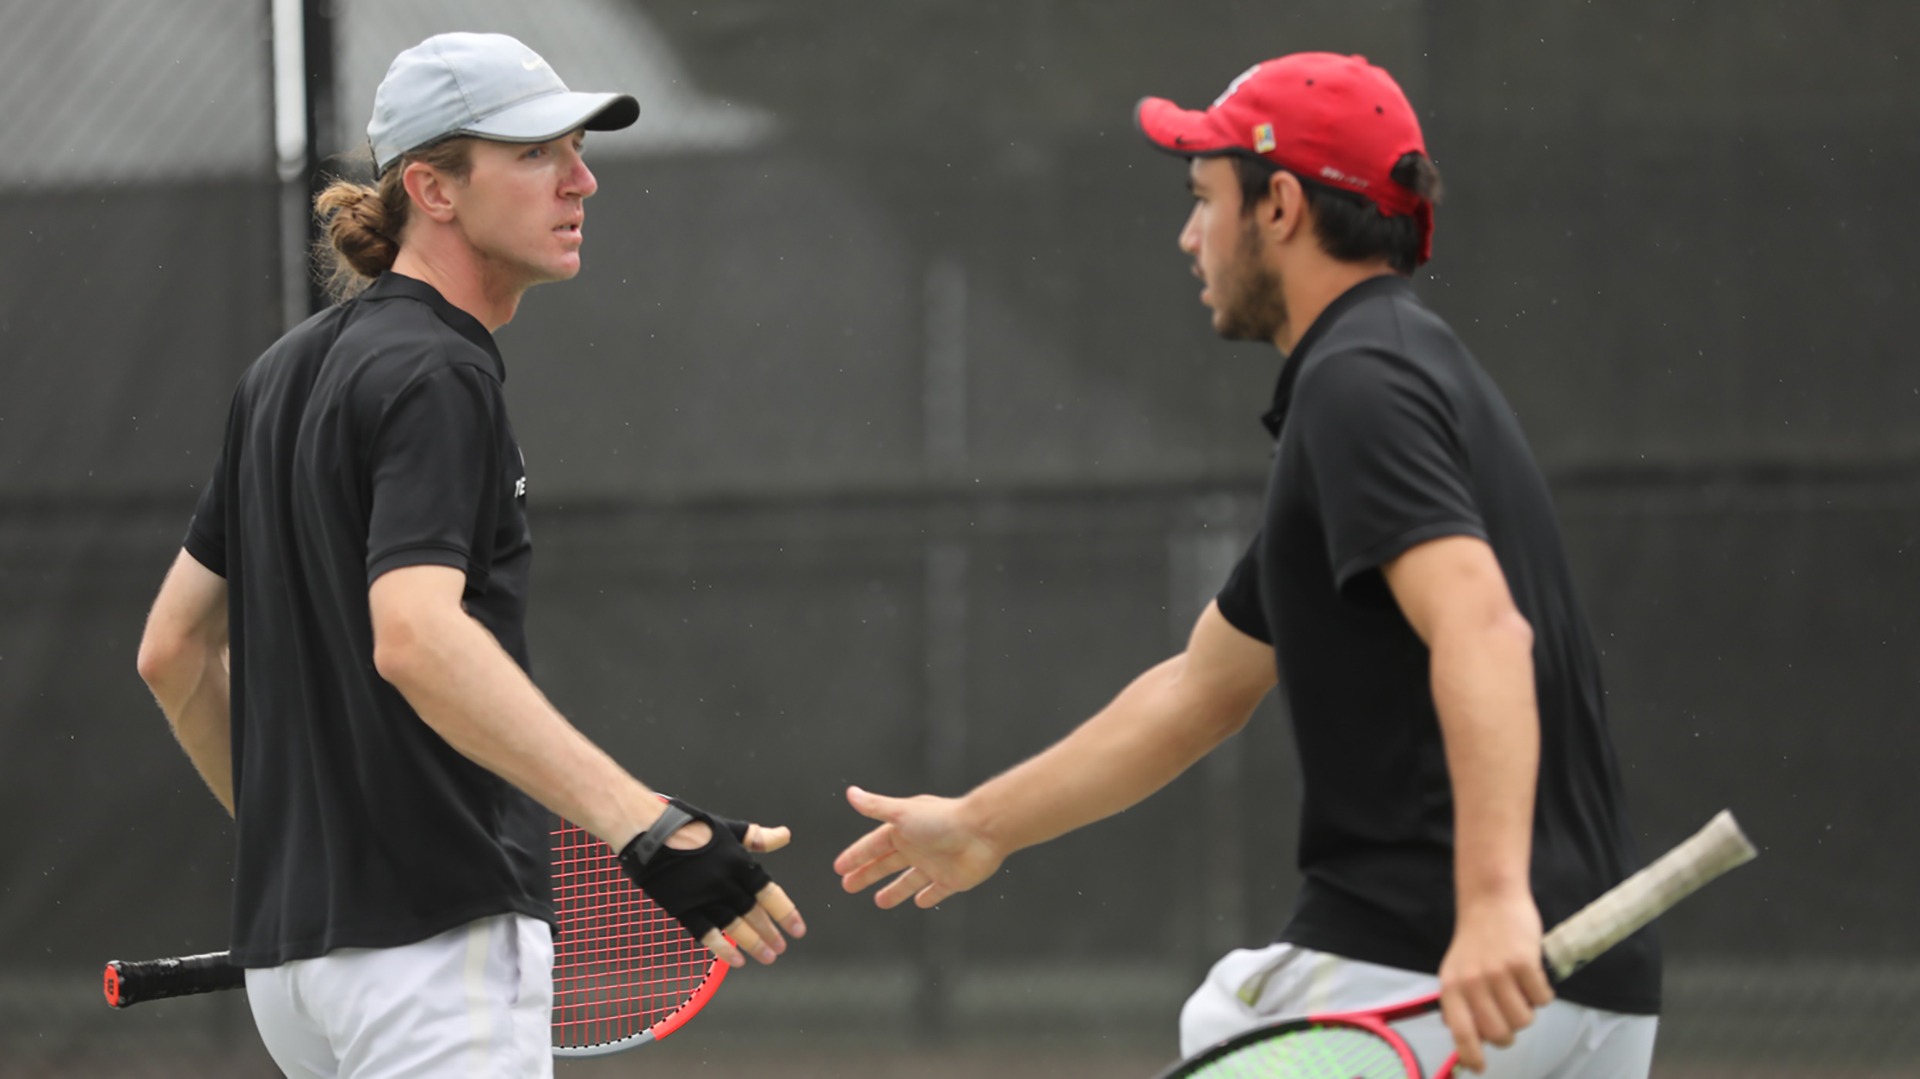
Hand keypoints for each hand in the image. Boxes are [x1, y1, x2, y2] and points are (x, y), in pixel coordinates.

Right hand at [622, 801, 806, 967]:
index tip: (798, 930)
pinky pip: (706, 933)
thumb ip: (758, 838)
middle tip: (781, 948)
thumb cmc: (690, 825)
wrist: (648, 830)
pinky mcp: (683, 908)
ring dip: (753, 944)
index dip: (786, 914)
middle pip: (754, 913)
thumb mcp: (729, 828)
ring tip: (767, 957)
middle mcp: (725, 882)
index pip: (770, 893)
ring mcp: (704, 896)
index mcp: (739, 862)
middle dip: (770, 933)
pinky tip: (736, 962)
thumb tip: (785, 836)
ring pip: (734, 927)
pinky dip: (722, 950)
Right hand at [832, 786, 1004, 908]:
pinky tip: (919, 903)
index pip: (873, 845)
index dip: (856, 856)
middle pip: (886, 863)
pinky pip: (936, 891)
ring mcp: (935, 864)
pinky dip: (927, 897)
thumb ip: (876, 806)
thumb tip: (850, 793)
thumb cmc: (942, 819)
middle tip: (847, 886)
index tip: (839, 868)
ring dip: (894, 890)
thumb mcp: (902, 813)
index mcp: (904, 830)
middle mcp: (918, 846)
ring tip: (879, 902)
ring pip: (908, 880)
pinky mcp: (952, 880)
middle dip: (867, 874)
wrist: (983, 831)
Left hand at [1437, 893, 1553, 1073]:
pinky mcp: (1524, 963)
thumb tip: (1470, 1041)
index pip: (1461, 1032)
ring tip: (1521, 991)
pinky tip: (1535, 978)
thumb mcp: (1457, 970)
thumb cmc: (1477, 940)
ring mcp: (1498, 972)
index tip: (1480, 1066)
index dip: (1471, 1055)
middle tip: (1512, 1016)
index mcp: (1452, 986)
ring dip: (1528, 1011)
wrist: (1491, 900)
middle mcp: (1472, 982)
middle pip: (1499, 1033)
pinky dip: (1543, 994)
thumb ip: (1461, 1003)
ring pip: (1523, 1019)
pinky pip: (1542, 999)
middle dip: (1510, 1033)